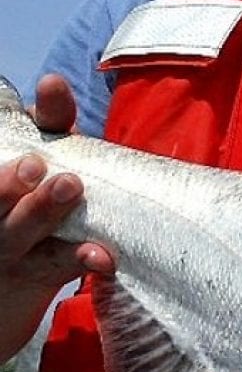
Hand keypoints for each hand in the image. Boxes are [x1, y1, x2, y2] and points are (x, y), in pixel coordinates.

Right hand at [0, 74, 112, 361]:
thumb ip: (50, 125)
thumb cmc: (28, 208)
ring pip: (20, 229)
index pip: (5, 141)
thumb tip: (52, 86)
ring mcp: (9, 245)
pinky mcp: (37, 273)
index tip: (52, 89)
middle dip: (10, 179)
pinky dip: (80, 259)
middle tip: (36, 163)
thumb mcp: (36, 167)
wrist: (5, 285)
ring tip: (70, 186)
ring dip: (43, 209)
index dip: (39, 115)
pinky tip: (102, 256)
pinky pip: (58, 265)